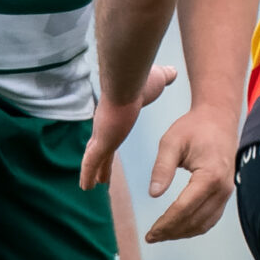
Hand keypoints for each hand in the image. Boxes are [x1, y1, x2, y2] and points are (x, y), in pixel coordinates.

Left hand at [80, 64, 175, 190]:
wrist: (130, 80)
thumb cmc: (142, 80)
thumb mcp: (157, 80)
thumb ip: (163, 78)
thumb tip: (173, 71)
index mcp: (117, 117)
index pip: (112, 135)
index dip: (110, 145)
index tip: (108, 153)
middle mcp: (107, 127)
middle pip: (101, 150)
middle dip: (101, 164)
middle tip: (99, 177)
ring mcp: (102, 135)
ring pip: (93, 159)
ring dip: (91, 173)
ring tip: (88, 187)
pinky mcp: (102, 141)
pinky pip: (91, 162)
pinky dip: (87, 174)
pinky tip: (85, 187)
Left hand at [141, 100, 239, 242]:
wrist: (219, 119)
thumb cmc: (194, 127)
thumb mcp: (171, 142)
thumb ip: (161, 168)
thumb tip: (154, 194)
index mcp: (210, 175)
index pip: (184, 208)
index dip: (166, 223)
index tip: (149, 233)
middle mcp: (223, 188)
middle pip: (195, 220)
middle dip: (172, 232)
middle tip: (151, 237)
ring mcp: (227, 192)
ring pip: (205, 223)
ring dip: (183, 233)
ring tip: (161, 235)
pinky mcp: (226, 193)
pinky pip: (211, 217)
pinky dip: (194, 227)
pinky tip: (178, 227)